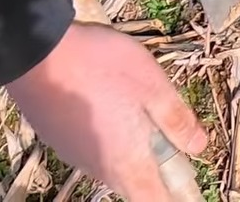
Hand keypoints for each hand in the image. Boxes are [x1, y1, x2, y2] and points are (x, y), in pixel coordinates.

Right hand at [8, 21, 206, 200]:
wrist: (40, 52)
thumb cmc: (104, 67)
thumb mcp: (154, 87)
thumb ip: (177, 120)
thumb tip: (199, 147)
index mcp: (125, 160)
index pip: (152, 199)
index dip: (171, 198)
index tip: (186, 192)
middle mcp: (96, 166)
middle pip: (132, 185)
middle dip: (155, 177)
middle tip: (176, 154)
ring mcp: (73, 153)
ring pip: (111, 167)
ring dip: (132, 157)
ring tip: (148, 129)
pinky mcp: (57, 138)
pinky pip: (93, 152)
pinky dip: (111, 143)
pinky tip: (116, 116)